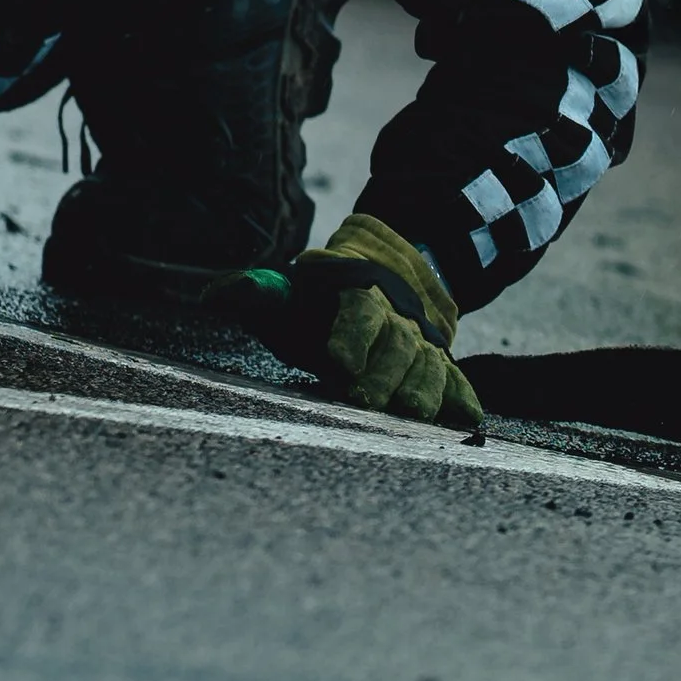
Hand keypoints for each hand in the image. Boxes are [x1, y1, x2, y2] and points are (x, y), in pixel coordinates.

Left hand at [223, 211, 483, 429]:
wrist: (390, 265)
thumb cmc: (323, 294)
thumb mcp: (289, 290)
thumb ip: (256, 294)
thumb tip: (213, 296)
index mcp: (357, 293)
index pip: (357, 311)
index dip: (350, 335)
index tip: (338, 361)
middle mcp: (395, 314)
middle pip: (394, 342)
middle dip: (380, 374)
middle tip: (364, 403)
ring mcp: (423, 338)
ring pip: (428, 361)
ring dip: (422, 388)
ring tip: (411, 415)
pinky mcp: (440, 359)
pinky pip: (454, 377)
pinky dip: (461, 395)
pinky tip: (467, 415)